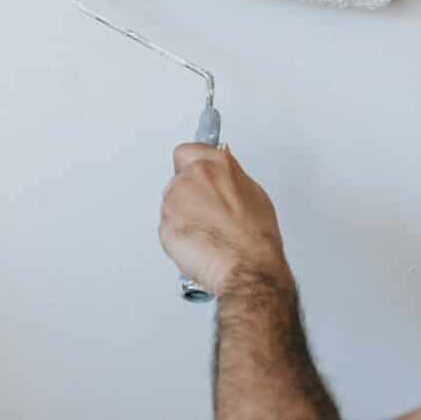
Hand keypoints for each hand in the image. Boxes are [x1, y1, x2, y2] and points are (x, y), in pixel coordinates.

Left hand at [159, 143, 290, 296]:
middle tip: (208, 212)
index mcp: (215, 165)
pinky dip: (178, 233)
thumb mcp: (253, 194)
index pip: (187, 151)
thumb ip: (229, 177)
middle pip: (177, 179)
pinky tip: (200, 242)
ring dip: (183, 214)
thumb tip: (221, 174)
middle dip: (188, 194)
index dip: (190, 165)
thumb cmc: (255, 238)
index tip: (192, 171)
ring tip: (208, 231)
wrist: (247, 268)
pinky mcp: (164, 225)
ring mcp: (174, 201)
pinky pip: (168, 226)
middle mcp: (191, 178)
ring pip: (171, 203)